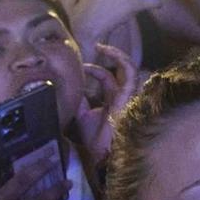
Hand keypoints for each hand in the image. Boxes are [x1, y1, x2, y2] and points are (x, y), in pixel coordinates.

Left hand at [73, 43, 139, 165]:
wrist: (103, 154)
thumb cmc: (95, 140)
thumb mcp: (82, 116)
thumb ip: (79, 101)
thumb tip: (69, 87)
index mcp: (112, 100)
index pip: (106, 78)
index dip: (93, 70)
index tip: (79, 66)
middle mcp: (122, 95)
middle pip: (121, 70)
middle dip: (113, 57)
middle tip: (98, 46)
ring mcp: (127, 95)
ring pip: (129, 69)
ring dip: (118, 56)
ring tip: (103, 46)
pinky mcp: (128, 96)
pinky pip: (129, 74)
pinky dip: (120, 61)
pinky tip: (107, 53)